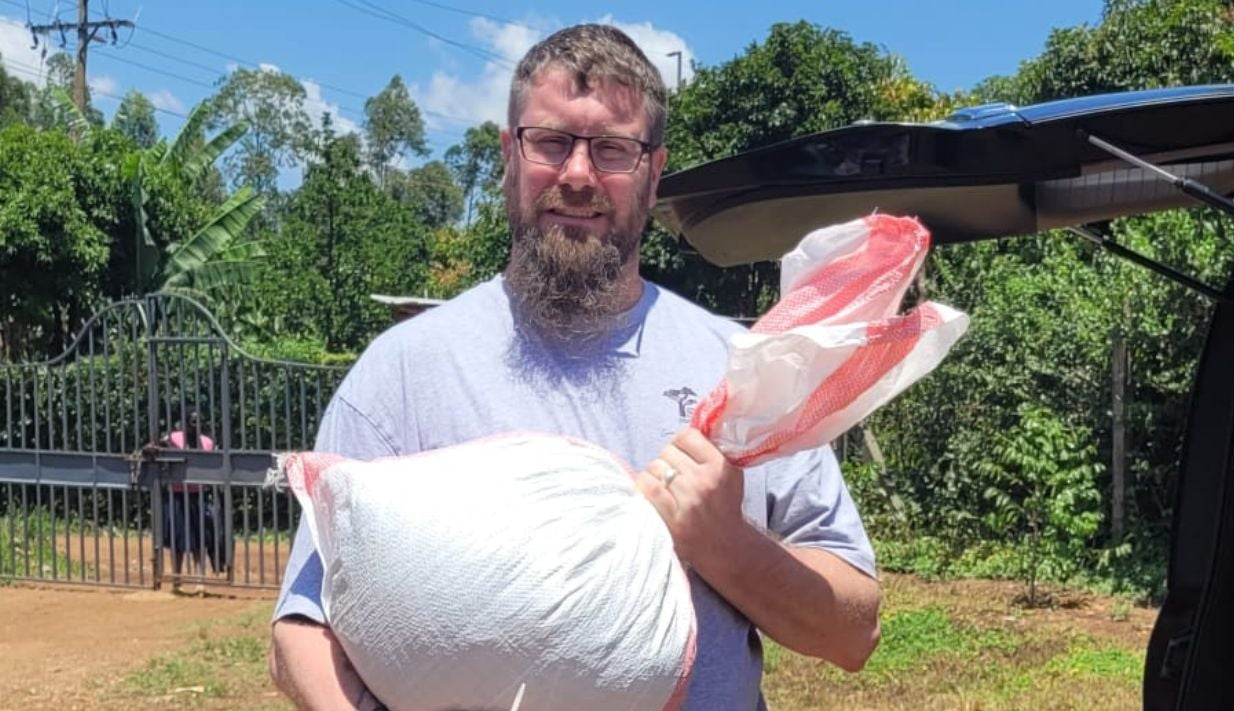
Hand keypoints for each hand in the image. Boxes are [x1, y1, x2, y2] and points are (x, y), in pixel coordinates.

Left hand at [636, 427, 746, 565]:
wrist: (725, 545)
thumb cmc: (723, 506)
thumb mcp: (729, 474)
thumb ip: (710, 451)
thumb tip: (683, 431)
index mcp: (721, 466)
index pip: (687, 436)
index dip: (680, 444)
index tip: (681, 455)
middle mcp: (705, 481)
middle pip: (667, 451)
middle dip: (667, 460)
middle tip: (673, 475)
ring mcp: (688, 500)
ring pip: (655, 467)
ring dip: (655, 474)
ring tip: (664, 486)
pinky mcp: (672, 518)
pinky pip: (647, 486)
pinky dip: (644, 485)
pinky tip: (652, 492)